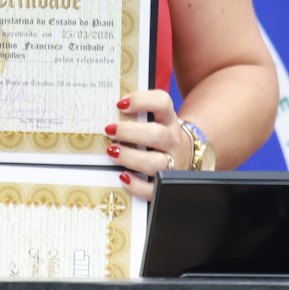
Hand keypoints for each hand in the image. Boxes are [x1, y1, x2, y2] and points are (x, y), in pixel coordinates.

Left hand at [107, 88, 193, 202]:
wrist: (185, 155)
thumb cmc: (159, 135)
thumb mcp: (154, 120)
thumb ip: (134, 115)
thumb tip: (104, 116)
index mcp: (168, 119)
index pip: (162, 103)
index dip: (142, 100)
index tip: (120, 104)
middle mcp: (173, 140)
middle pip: (157, 135)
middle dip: (130, 132)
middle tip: (109, 130)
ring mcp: (173, 163)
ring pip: (156, 163)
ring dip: (131, 157)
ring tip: (112, 152)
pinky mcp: (166, 184)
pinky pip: (154, 189)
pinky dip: (137, 185)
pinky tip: (123, 176)